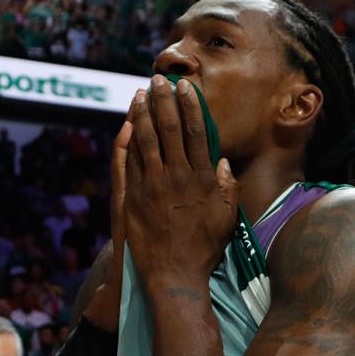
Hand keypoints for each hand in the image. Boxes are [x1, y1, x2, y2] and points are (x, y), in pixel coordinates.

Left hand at [121, 76, 236, 284]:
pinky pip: (129, 160)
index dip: (190, 107)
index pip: (195, 133)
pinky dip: (128, 139)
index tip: (185, 89)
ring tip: (141, 94)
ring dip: (143, 113)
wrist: (173, 274)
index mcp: (202, 180)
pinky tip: (127, 124)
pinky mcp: (133, 196)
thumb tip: (223, 163)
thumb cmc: (204, 249)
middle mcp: (177, 177)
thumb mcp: (226, 219)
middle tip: (159, 81)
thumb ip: (227, 189)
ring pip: (146, 140)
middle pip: (169, 129)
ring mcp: (152, 186)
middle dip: (164, 101)